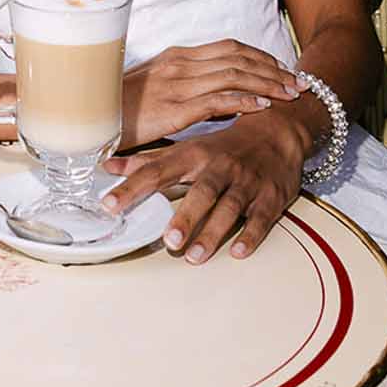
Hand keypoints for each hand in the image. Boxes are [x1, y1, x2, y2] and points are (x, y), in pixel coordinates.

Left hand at [103, 110, 307, 262]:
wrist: (278, 130)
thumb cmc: (224, 145)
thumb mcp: (187, 148)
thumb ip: (149, 162)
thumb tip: (108, 168)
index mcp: (194, 154)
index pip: (157, 171)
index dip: (133, 187)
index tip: (110, 205)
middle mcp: (220, 167)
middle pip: (202, 191)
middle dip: (186, 216)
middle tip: (170, 241)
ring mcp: (247, 182)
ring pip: (230, 207)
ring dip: (213, 232)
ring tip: (195, 256)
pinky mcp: (271, 196)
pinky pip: (262, 217)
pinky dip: (251, 235)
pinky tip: (238, 252)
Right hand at [121, 41, 300, 145]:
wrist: (87, 119)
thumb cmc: (120, 109)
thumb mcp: (155, 89)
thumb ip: (185, 86)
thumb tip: (218, 95)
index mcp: (176, 57)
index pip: (230, 48)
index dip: (261, 57)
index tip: (283, 69)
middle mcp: (180, 64)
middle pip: (239, 58)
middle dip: (273, 69)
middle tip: (299, 82)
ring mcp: (177, 85)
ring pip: (235, 75)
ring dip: (268, 84)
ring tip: (290, 95)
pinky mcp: (174, 108)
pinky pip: (218, 100)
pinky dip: (245, 100)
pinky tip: (263, 106)